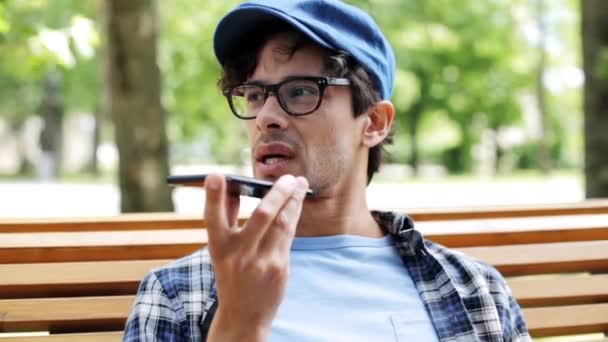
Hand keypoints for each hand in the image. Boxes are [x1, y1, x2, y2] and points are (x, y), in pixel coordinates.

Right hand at [204, 174, 308, 340]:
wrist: (244, 315)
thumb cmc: (232, 274)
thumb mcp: (221, 250)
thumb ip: (227, 218)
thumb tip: (234, 185)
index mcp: (218, 248)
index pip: (212, 218)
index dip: (212, 196)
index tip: (214, 175)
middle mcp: (239, 255)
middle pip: (261, 216)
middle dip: (277, 193)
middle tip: (288, 177)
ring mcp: (261, 262)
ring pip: (282, 223)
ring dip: (293, 200)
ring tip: (300, 184)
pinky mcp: (279, 268)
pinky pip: (289, 234)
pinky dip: (294, 215)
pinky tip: (298, 203)